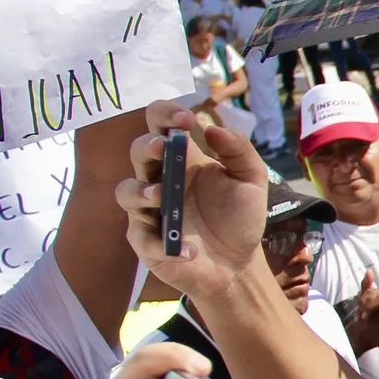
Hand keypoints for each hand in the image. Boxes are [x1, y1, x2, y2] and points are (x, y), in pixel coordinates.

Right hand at [118, 102, 271, 299]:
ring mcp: (150, 211)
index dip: (166, 115)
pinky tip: (190, 251)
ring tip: (160, 196)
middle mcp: (161, 180)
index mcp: (185, 160)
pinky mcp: (147, 242)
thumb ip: (239, 151)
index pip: (161, 126)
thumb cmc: (240, 218)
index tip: (185, 119)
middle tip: (162, 146)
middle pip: (138, 152)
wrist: (238, 263)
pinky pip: (144, 239)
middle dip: (146, 146)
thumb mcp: (252, 181)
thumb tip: (212, 128)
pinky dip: (165, 244)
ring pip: (126, 192)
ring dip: (140, 191)